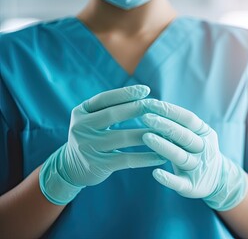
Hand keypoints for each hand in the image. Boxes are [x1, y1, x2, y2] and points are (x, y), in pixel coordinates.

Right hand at [39, 85, 165, 204]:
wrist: (70, 168)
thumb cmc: (90, 138)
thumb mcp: (91, 120)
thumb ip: (109, 108)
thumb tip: (144, 95)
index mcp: (81, 112)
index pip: (104, 98)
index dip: (126, 93)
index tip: (146, 90)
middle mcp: (81, 128)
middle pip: (113, 115)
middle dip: (138, 109)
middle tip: (158, 107)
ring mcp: (88, 147)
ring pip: (123, 138)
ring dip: (147, 134)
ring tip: (166, 132)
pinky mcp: (98, 165)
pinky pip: (126, 159)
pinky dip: (145, 157)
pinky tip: (160, 157)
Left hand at [141, 99, 246, 210]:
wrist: (217, 179)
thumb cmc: (197, 151)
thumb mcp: (194, 135)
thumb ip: (177, 125)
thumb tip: (150, 107)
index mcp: (205, 133)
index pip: (188, 118)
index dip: (170, 110)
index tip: (150, 103)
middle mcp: (204, 149)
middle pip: (184, 136)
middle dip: (165, 125)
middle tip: (145, 117)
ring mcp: (198, 169)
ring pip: (181, 156)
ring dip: (164, 146)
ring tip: (146, 137)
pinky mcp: (192, 187)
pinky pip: (179, 183)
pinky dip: (168, 179)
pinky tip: (155, 173)